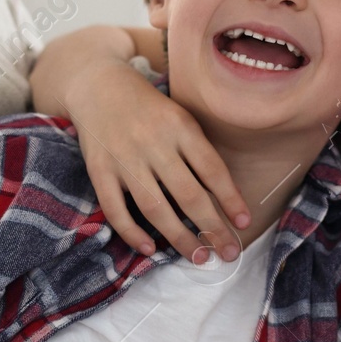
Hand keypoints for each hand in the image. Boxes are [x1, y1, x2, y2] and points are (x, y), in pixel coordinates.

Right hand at [63, 54, 250, 263]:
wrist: (97, 84)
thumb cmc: (148, 107)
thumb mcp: (180, 117)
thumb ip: (197, 150)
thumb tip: (221, 197)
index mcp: (180, 126)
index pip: (212, 169)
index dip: (230, 199)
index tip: (243, 223)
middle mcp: (154, 143)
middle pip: (188, 194)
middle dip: (211, 228)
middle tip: (228, 252)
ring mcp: (124, 158)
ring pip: (155, 207)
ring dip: (179, 237)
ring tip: (198, 257)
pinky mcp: (99, 170)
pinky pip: (115, 208)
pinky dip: (131, 232)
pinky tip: (149, 248)